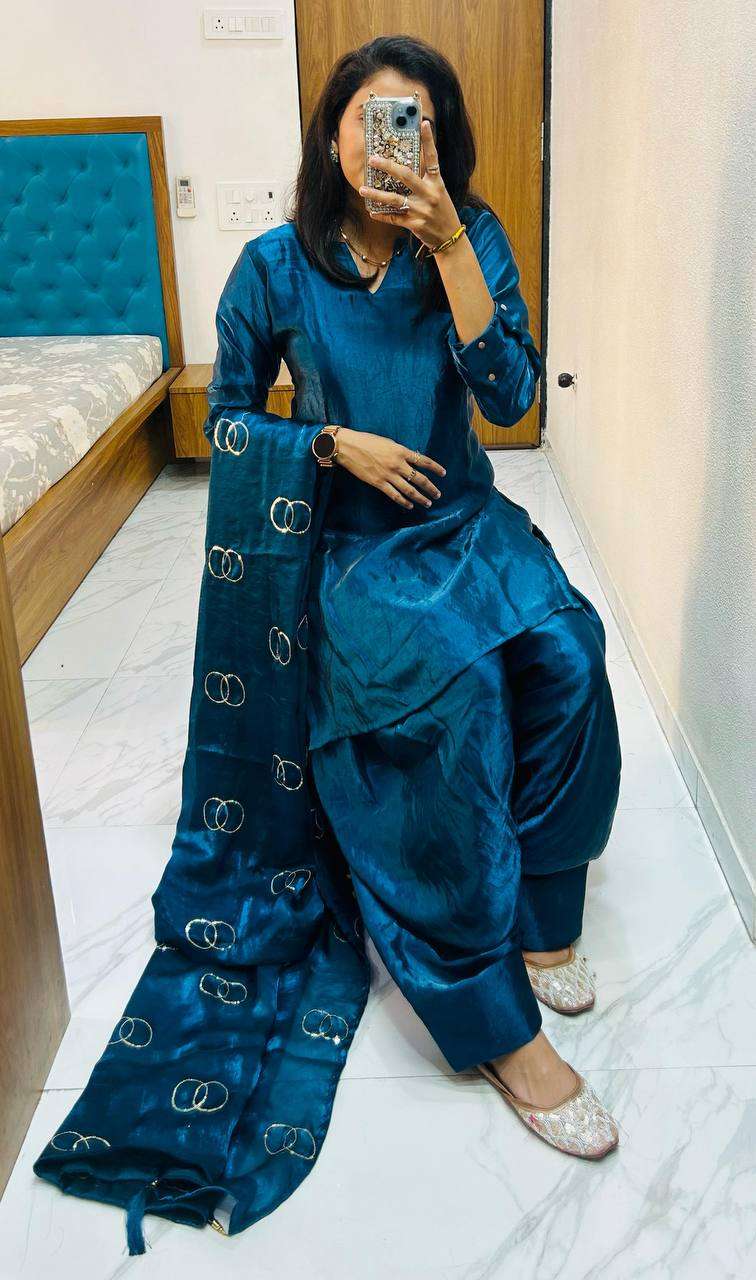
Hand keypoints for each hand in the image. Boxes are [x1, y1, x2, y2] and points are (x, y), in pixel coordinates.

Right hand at [334, 426, 444, 509]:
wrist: (349, 447)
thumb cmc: (367, 441)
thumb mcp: (388, 443)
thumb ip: (400, 452)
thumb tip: (412, 460)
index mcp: (401, 451)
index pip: (424, 460)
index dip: (435, 468)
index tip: (443, 473)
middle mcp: (398, 464)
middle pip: (420, 479)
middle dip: (430, 488)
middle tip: (438, 495)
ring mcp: (388, 475)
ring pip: (409, 490)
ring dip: (420, 498)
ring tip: (428, 503)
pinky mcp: (378, 483)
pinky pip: (394, 495)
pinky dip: (404, 501)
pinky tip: (409, 505)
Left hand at [357, 109, 460, 249]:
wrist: (450, 238)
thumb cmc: (443, 213)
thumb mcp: (439, 193)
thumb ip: (425, 181)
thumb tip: (404, 171)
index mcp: (437, 183)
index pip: (433, 158)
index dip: (428, 140)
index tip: (422, 123)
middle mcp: (429, 194)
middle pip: (406, 176)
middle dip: (388, 166)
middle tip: (373, 159)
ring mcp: (421, 210)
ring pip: (394, 199)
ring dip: (376, 194)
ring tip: (362, 189)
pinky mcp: (414, 224)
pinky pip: (393, 218)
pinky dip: (381, 215)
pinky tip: (372, 211)